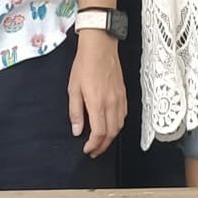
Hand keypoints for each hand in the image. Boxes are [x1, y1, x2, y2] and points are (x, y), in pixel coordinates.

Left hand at [68, 31, 125, 155]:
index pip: (99, 133)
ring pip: (119, 127)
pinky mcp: (124, 95)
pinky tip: (110, 126)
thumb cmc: (84, 65)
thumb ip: (75, 111)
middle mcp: (111, 104)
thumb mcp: (73, 88)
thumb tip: (77, 130)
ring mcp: (120, 100)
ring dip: (110, 138)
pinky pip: (123, 116)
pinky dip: (117, 126)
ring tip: (100, 142)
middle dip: (102, 146)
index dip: (94, 145)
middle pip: (111, 134)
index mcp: (97, 103)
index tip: (87, 150)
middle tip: (93, 151)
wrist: (100, 47)